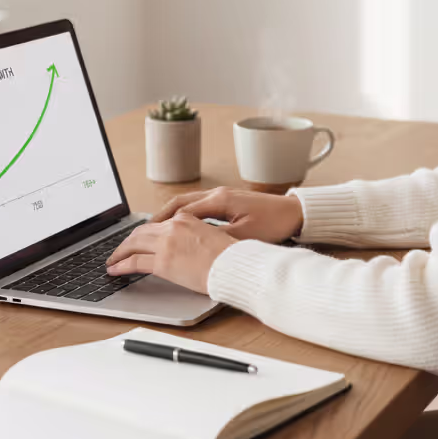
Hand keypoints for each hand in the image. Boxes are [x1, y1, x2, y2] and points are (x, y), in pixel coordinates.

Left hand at [106, 214, 237, 293]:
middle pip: (141, 232)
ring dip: (120, 252)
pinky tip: (115, 270)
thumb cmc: (232, 257)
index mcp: (186, 219)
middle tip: (120, 250)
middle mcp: (173, 227)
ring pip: (133, 244)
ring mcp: (166, 243)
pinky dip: (120, 265)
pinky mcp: (163, 262)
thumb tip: (187, 247)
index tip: (137, 239)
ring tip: (113, 261)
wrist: (236, 265)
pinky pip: (134, 262)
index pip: (157, 224)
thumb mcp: (213, 237)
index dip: (144, 233)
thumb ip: (196, 236)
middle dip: (127, 242)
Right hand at [150, 186, 304, 243]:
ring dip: (170, 215)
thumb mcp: (245, 236)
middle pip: (179, 203)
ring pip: (187, 203)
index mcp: (219, 200)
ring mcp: (223, 195)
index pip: (180, 210)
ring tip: (154, 230)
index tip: (145, 235)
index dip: (161, 224)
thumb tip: (194, 245)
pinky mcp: (229, 200)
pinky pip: (198, 205)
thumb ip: (218, 238)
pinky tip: (180, 226)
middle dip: (158, 218)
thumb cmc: (274, 223)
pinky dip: (184, 215)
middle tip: (141, 232)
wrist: (296, 212)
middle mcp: (217, 194)